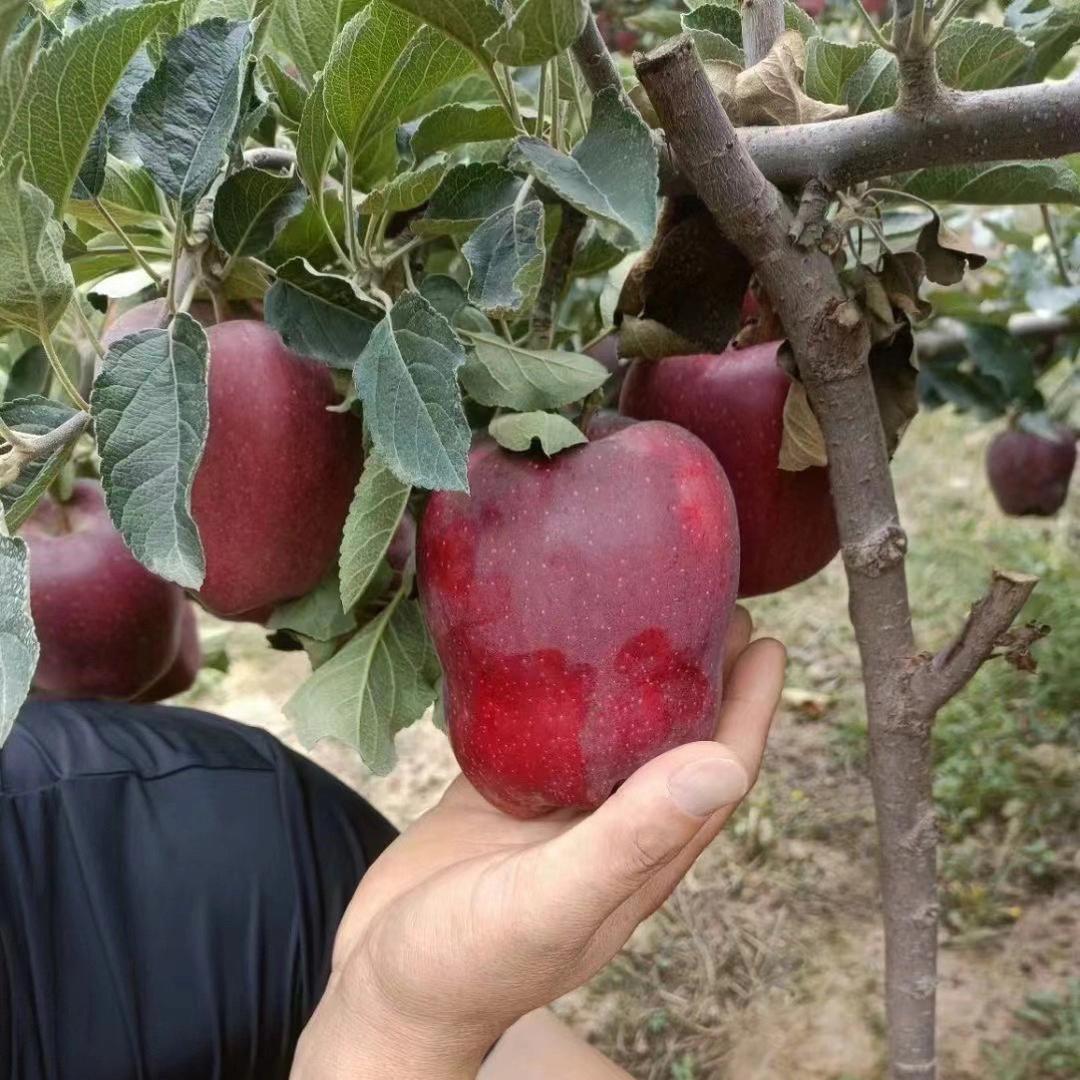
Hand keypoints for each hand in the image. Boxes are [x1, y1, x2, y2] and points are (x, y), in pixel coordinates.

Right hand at [292, 608, 784, 1078]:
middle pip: (677, 739)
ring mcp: (556, 810)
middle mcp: (610, 826)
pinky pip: (541, 730)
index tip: (770, 642)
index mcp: (640, 855)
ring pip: (614, 730)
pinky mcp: (501, 793)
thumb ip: (630, 841)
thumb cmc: (462, 966)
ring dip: (638, 676)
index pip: (717, 770)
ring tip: (645, 611)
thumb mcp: (548, 902)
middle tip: (713, 603)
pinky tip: (552, 644)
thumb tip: (722, 766)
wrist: (379, 992)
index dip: (750, 708)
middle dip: (706, 674)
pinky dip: (557, 687)